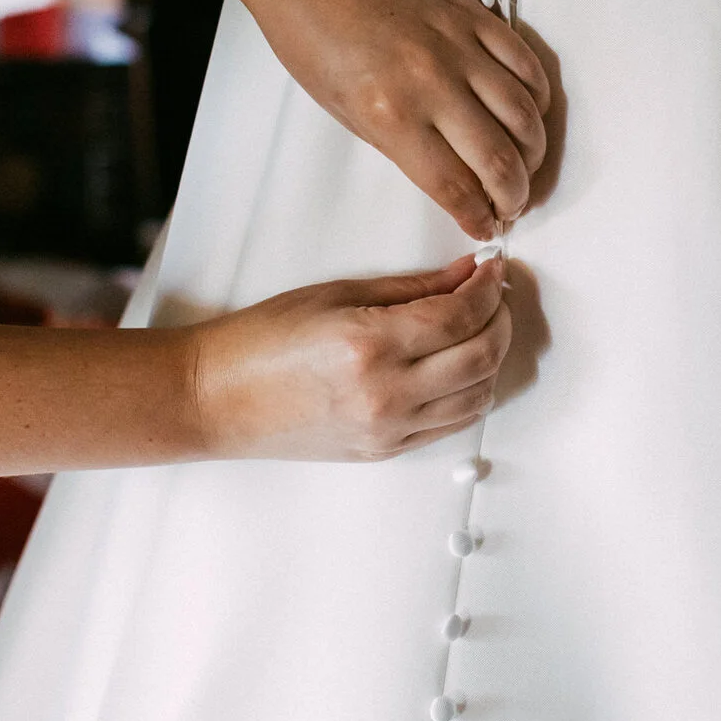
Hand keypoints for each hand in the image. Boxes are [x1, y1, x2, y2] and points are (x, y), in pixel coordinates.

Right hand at [188, 256, 512, 460]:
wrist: (219, 399)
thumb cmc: (263, 340)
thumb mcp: (336, 295)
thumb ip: (409, 288)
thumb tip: (465, 276)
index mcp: (370, 345)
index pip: (461, 315)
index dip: (488, 287)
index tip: (492, 269)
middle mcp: (386, 394)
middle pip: (482, 356)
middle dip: (501, 319)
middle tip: (495, 295)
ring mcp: (388, 429)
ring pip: (478, 396)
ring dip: (493, 357)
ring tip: (481, 328)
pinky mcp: (386, 450)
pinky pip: (452, 423)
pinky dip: (470, 391)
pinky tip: (460, 365)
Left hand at [249, 0, 551, 239]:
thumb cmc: (309, 34)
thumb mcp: (341, 111)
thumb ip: (399, 144)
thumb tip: (448, 176)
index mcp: (391, 116)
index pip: (455, 186)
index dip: (478, 217)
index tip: (485, 228)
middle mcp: (433, 84)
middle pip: (500, 159)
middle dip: (514, 196)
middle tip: (512, 206)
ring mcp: (460, 45)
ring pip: (525, 115)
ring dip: (533, 153)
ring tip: (525, 169)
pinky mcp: (473, 14)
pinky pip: (526, 64)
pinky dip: (536, 97)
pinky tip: (529, 116)